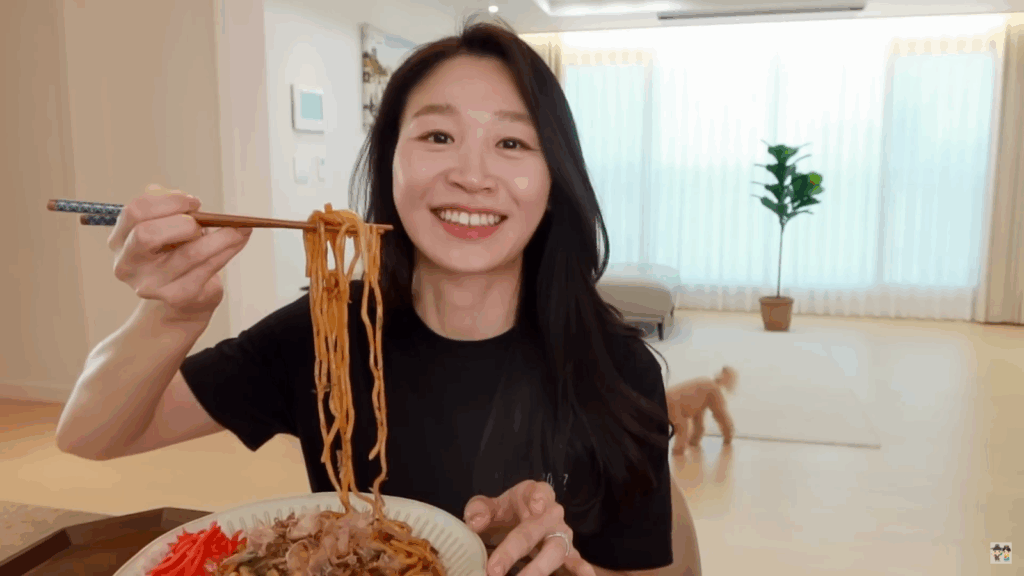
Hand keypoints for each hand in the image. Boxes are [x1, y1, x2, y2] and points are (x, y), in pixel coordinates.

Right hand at [108, 185, 251, 321]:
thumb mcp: (166, 228)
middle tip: (202, 221)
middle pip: (147, 234)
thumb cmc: (174, 255)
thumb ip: (169, 209)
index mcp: (121, 240)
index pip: (135, 211)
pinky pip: (208, 267)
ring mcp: (151, 284)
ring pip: (189, 253)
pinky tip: (240, 239)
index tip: (193, 201)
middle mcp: (128, 264)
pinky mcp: (178, 297)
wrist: (182, 302)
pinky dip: (228, 249)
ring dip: (221, 235)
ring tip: (239, 227)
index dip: (167, 201)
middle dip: (182, 222)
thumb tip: (189, 201)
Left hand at [464, 480, 596, 575]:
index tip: (535, 507)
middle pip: (536, 530)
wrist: (520, 521)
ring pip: (554, 551)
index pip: (539, 492)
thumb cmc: (507, 513)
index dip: (538, 499)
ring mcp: (562, 535)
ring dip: (537, 569)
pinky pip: (575, 562)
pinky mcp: (568, 554)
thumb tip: (475, 523)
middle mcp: (552, 514)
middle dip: (514, 551)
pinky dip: (579, 570)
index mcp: (534, 494)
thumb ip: (479, 509)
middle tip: (494, 571)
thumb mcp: (490, 505)